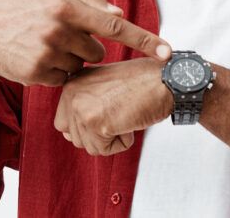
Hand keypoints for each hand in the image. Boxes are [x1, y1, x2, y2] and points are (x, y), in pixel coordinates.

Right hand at [0, 0, 170, 86]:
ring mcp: (46, 52)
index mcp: (67, 5)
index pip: (116, 26)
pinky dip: (53, 72)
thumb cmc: (22, 5)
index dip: (144, 40)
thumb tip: (120, 16)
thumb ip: (89, 0)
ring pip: (80, 66)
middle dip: (84, 45)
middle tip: (57, 34)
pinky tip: (34, 56)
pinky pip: (62, 79)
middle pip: (96, 50)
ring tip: (41, 43)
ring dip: (68, 59)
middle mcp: (58, 28)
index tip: (167, 53)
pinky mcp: (36, 73)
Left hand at [54, 58, 173, 155]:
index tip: (110, 110)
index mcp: (72, 82)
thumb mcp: (104, 86)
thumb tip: (68, 135)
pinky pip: (104, 150)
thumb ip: (84, 105)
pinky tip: (130, 119)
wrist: (166, 79)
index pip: (64, 122)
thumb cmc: (142, 82)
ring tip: (126, 113)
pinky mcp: (95, 121)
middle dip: (99, 134)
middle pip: (74, 137)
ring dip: (111, 139)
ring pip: (89, 146)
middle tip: (120, 112)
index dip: (90, 126)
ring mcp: (80, 106)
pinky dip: (122, 142)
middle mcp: (71, 91)